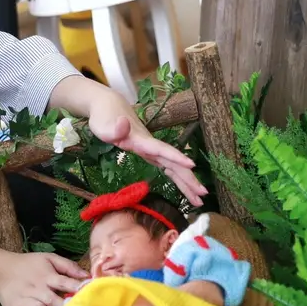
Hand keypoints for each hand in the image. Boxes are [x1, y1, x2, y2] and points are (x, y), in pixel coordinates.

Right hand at [0, 252, 87, 305]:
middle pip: (54, 299)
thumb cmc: (28, 264)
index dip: (78, 288)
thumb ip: (68, 266)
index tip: (91, 296)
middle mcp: (37, 289)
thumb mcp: (48, 258)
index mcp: (47, 276)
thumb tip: (88, 277)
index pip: (65, 282)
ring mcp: (25, 300)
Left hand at [87, 93, 207, 205]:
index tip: (192, 165)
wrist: (110, 106)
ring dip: (187, 182)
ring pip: (173, 167)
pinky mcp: (150, 153)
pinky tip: (186, 188)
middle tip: (203, 195)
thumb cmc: (104, 117)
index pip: (161, 149)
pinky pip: (167, 167)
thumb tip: (123, 123)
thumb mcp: (103, 124)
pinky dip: (177, 178)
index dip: (175, 157)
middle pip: (173, 162)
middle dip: (188, 178)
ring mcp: (152, 150)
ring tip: (200, 199)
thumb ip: (113, 128)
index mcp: (141, 140)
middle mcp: (151, 146)